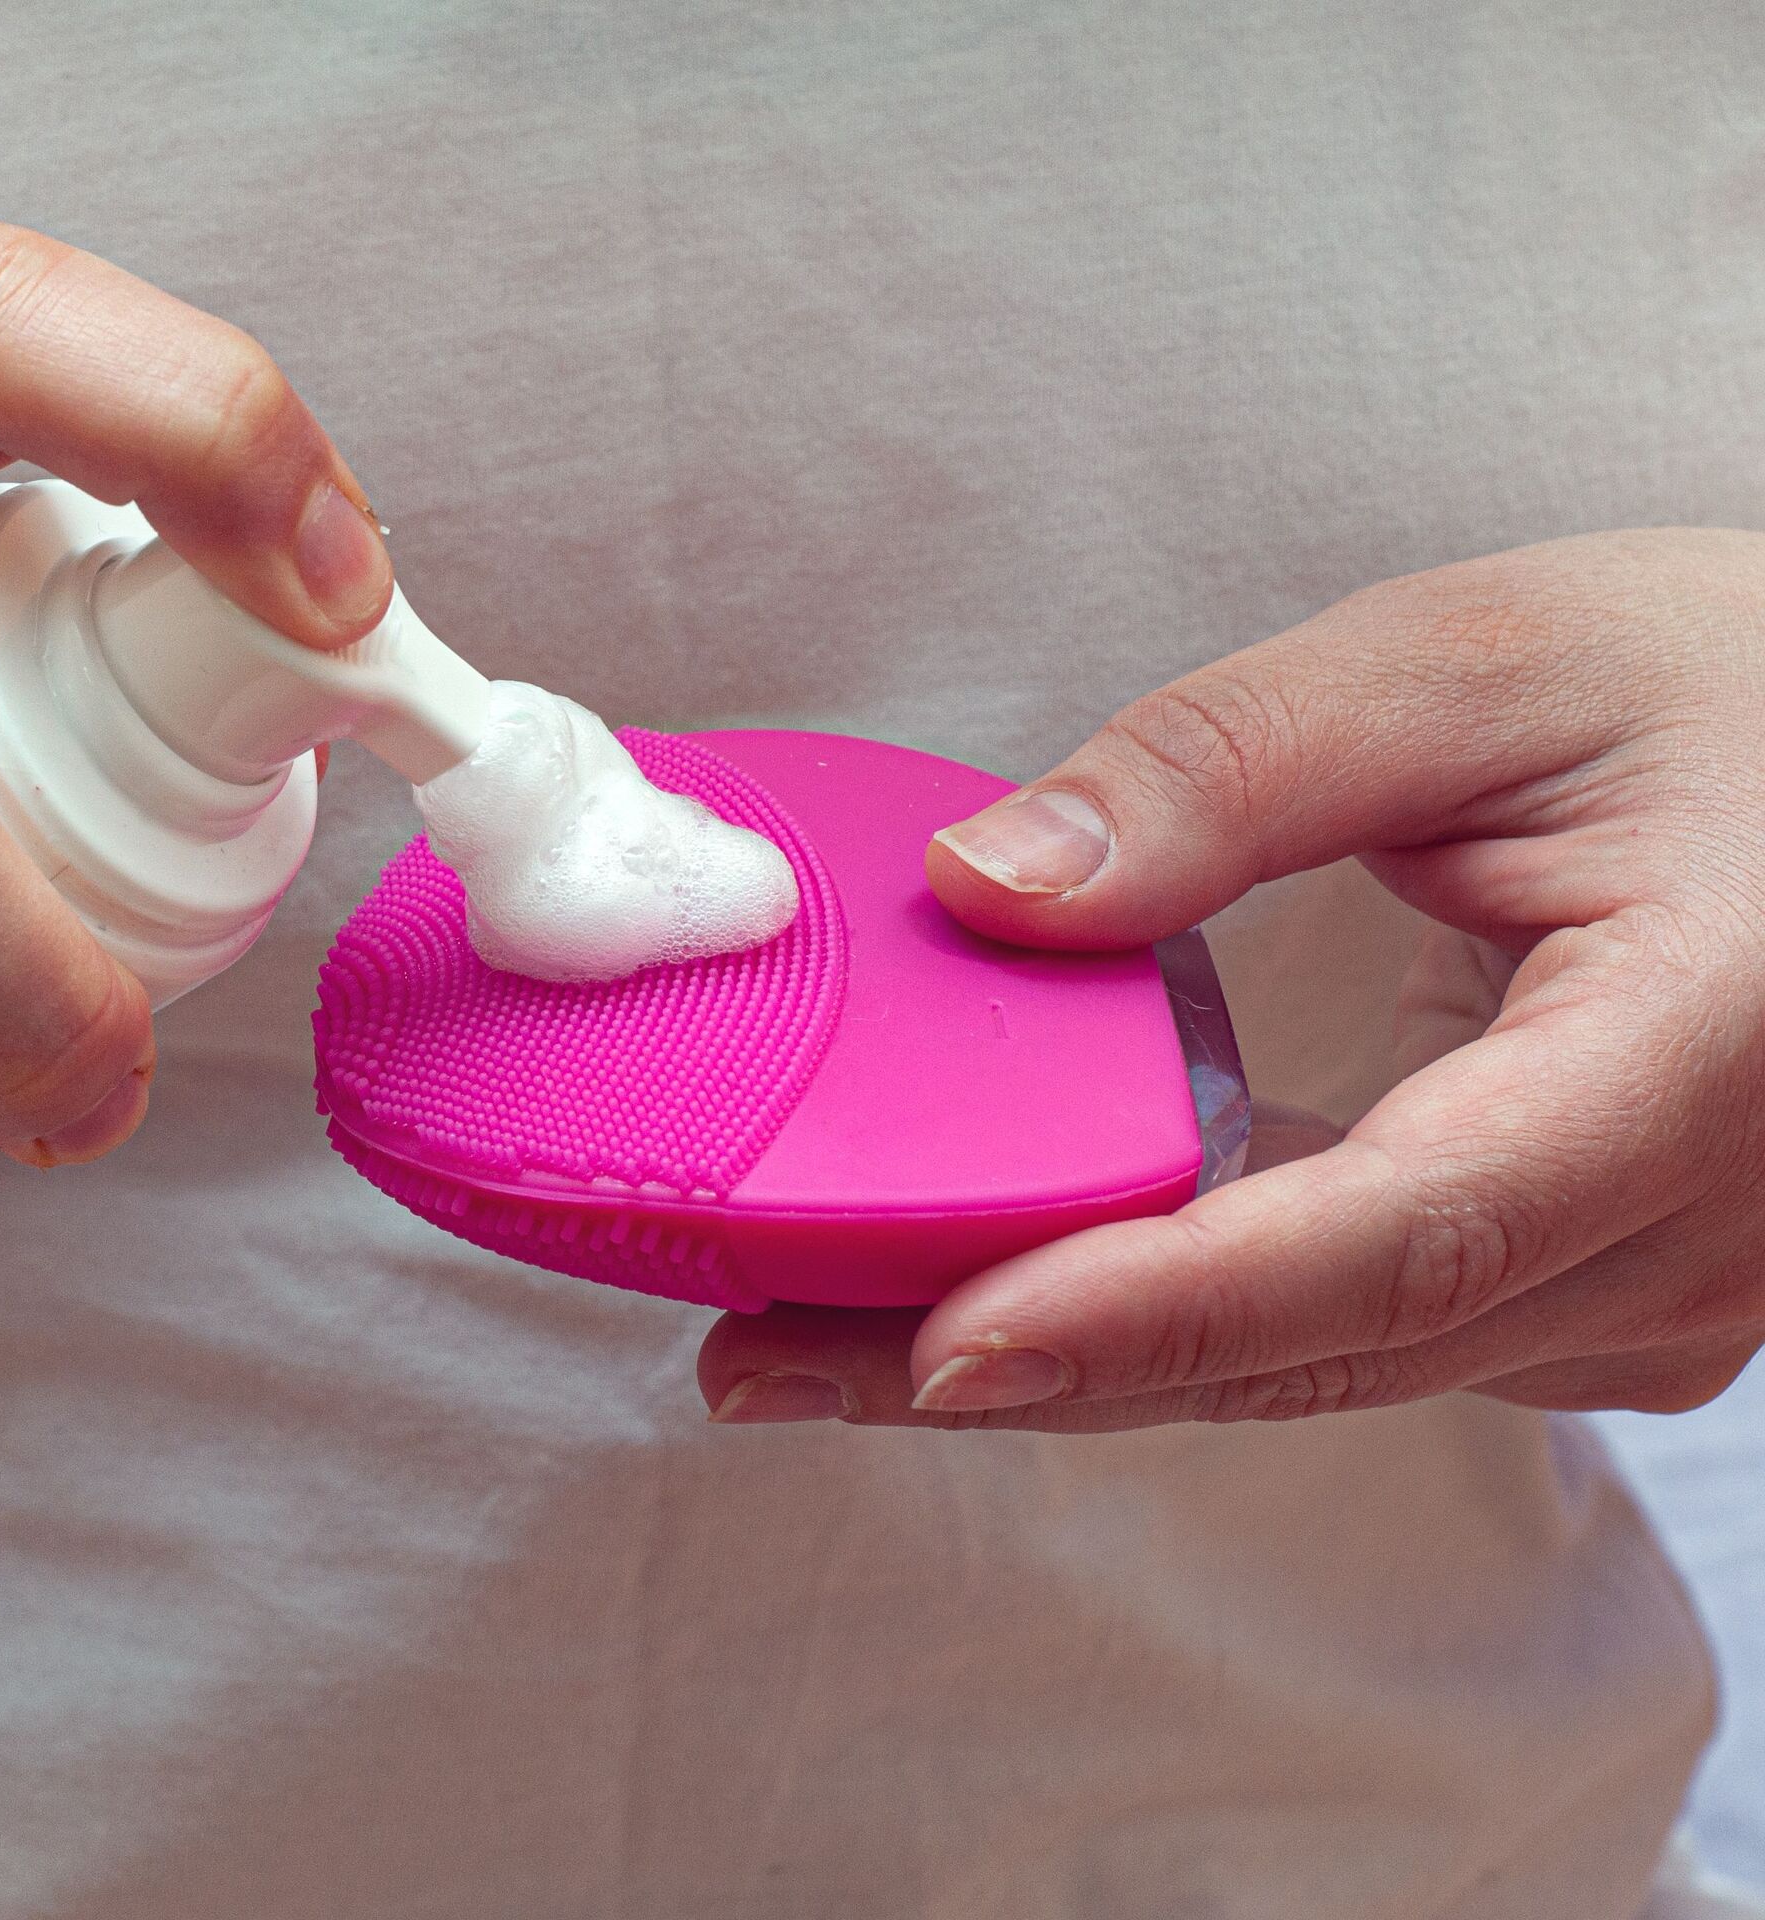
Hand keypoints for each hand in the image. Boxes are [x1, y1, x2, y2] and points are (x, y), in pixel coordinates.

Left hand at [702, 529, 1764, 1430]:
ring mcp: (1655, 1296)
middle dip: (1021, 1365)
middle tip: (763, 1359)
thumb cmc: (1738, 687)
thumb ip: (1232, 767)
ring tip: (822, 1332)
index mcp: (1691, 1060)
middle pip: (1312, 1346)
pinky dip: (1170, 1317)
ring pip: (1316, 1367)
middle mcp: (1691, 1232)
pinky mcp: (1592, 1297)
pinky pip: (1351, 1336)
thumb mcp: (1488, 658)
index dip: (1158, 1304)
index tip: (940, 1345)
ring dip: (1071, 1355)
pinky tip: (1004, 1281)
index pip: (1396, 1233)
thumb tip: (988, 890)